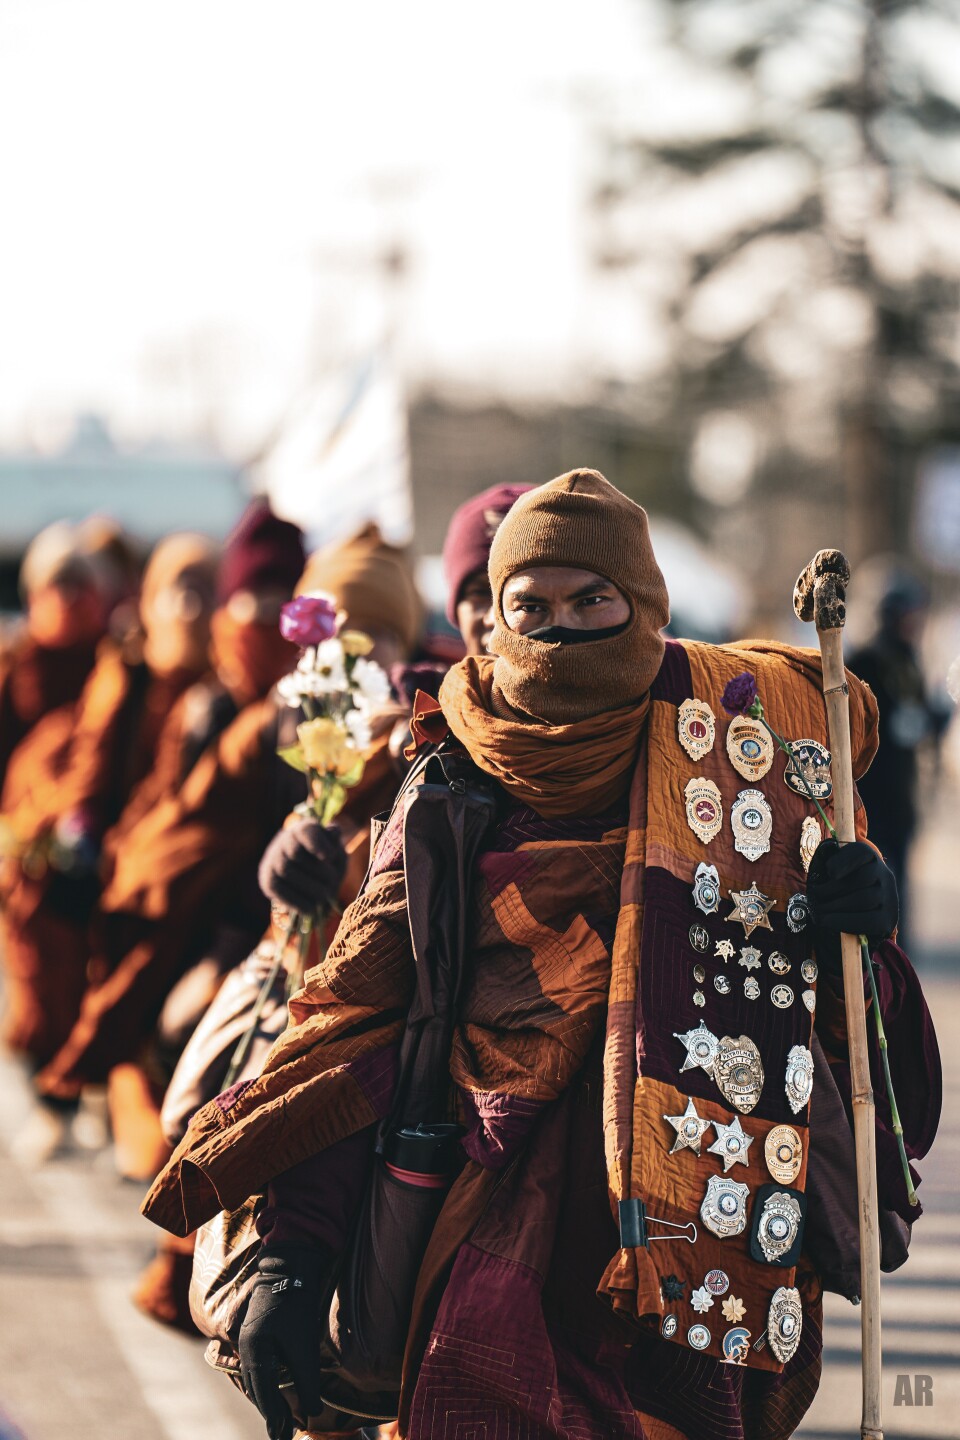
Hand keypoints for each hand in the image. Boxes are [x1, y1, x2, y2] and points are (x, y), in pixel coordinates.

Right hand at [237, 1244, 329, 1439]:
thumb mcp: (303, 1344)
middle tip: (282, 1436)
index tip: (282, 1437)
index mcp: (253, 1349)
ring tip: (281, 1421)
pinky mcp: (257, 1333)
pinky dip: (268, 1382)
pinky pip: (260, 1366)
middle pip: (256, 1387)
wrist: (291, 1264)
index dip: (274, 1416)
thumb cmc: (297, 1302)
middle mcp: (246, 1346)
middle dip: (270, 1412)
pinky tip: (277, 1391)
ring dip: (269, 1398)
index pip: (263, 1391)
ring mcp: (249, 1338)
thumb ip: (306, 1380)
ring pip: (257, 1378)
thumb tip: (314, 1413)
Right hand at [258, 819, 346, 915]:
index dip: (317, 842)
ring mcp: (272, 861)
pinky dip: (296, 901)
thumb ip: (335, 842)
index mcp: (303, 829)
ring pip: (286, 871)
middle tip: (332, 881)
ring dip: (308, 886)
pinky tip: (312, 908)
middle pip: (296, 853)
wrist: (307, 878)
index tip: (330, 855)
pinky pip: (278, 889)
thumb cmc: (325, 861)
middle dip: (317, 870)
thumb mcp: (335, 850)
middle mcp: (283, 841)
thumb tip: (334, 832)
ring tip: (324, 895)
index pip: (306, 831)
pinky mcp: (267, 881)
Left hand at [807, 838, 897, 974]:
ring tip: (818, 911)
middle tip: (814, 897)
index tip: (829, 872)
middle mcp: (885, 875)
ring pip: (864, 899)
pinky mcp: (888, 920)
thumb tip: (824, 864)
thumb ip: (828, 862)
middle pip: (861, 878)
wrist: (857, 913)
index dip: (844, 861)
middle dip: (832, 889)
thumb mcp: (833, 871)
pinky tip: (827, 922)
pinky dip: (843, 922)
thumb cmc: (838, 888)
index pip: (861, 852)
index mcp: (870, 858)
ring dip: (835, 907)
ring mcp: (890, 898)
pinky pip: (868, 922)